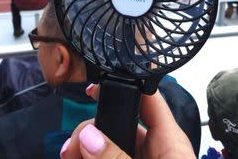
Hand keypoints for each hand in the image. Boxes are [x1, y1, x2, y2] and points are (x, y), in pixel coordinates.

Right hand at [60, 84, 195, 158]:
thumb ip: (116, 157)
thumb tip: (90, 135)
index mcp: (169, 142)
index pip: (148, 98)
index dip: (122, 85)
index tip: (93, 87)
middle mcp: (155, 148)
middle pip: (119, 122)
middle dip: (92, 129)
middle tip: (72, 145)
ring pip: (107, 144)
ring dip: (85, 148)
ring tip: (67, 156)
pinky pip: (106, 158)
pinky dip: (89, 158)